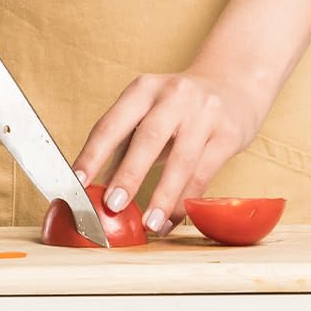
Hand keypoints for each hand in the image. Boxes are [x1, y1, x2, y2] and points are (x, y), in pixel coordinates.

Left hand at [72, 66, 273, 235]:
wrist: (233, 86)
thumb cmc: (178, 107)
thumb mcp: (147, 113)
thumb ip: (123, 145)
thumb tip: (95, 186)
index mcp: (142, 89)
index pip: (111, 123)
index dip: (93, 154)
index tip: (77, 181)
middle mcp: (172, 96)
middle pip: (147, 139)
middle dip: (128, 175)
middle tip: (113, 205)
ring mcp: (203, 113)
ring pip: (181, 161)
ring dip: (162, 196)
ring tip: (149, 224)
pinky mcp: (228, 134)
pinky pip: (204, 173)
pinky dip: (186, 200)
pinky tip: (171, 219)